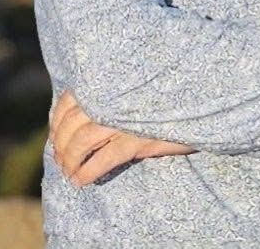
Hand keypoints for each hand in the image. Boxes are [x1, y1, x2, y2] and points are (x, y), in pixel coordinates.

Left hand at [50, 91, 197, 186]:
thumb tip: (87, 108)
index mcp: (109, 80)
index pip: (68, 101)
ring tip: (70, 172)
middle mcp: (112, 97)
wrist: (203, 94)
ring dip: (70, 161)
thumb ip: (115, 88)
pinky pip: (102, 160)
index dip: (57, 122)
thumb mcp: (138, 80)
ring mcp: (123, 118)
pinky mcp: (137, 140)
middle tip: (62, 160)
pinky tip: (82, 180)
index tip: (57, 135)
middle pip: (71, 125)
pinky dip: (87, 172)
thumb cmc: (170, 87)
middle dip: (61, 145)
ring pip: (80, 143)